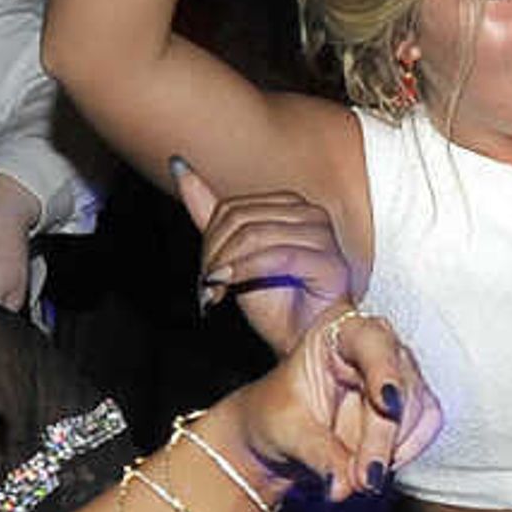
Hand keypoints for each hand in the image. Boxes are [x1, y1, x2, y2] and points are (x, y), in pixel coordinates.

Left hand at [179, 159, 358, 353]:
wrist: (301, 345)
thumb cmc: (275, 305)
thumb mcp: (233, 255)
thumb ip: (210, 213)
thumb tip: (179, 165)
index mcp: (290, 207)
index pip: (232, 208)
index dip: (210, 241)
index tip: (206, 277)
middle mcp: (311, 215)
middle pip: (241, 219)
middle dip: (215, 255)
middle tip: (208, 287)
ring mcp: (324, 238)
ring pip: (255, 235)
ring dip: (227, 266)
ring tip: (216, 292)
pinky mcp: (331, 264)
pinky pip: (277, 257)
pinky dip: (245, 271)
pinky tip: (228, 287)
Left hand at [222, 306, 436, 502]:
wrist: (281, 435)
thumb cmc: (276, 418)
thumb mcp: (286, 433)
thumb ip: (318, 455)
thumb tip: (345, 484)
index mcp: (336, 334)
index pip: (370, 342)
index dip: (383, 371)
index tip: (386, 404)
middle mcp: (375, 348)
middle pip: (399, 385)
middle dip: (382, 438)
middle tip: (364, 480)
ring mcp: (397, 375)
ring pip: (417, 409)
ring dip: (393, 451)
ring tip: (359, 481)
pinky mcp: (410, 406)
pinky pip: (424, 428)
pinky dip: (404, 454)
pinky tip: (374, 469)